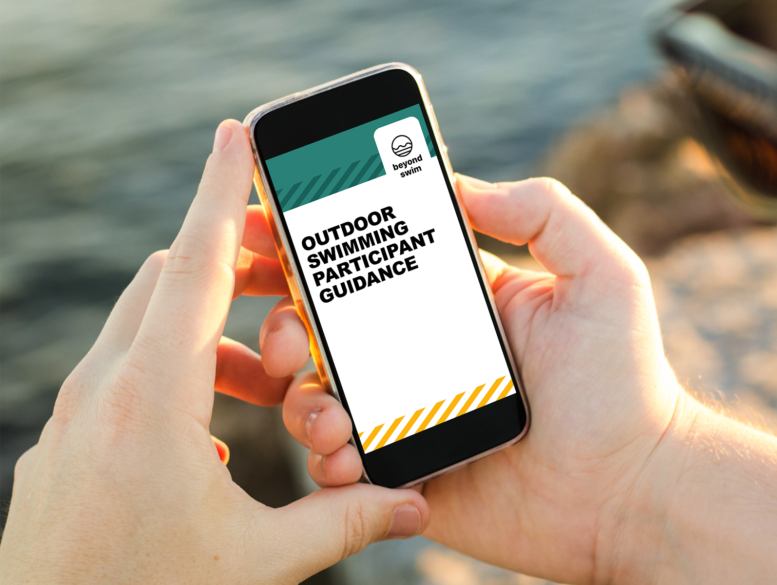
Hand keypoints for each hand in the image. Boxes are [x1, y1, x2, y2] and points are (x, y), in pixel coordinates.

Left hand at [0, 120, 428, 583]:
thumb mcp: (258, 560)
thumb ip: (345, 520)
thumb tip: (416, 504)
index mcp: (152, 400)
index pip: (194, 265)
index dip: (222, 192)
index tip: (239, 133)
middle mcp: (101, 392)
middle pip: (170, 282)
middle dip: (236, 268)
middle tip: (293, 288)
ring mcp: (72, 417)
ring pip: (145, 330)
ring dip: (210, 334)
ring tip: (269, 383)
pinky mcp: (62, 445)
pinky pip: (120, 374)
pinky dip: (173, 373)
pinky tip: (211, 439)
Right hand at [277, 176, 685, 582]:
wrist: (631, 490)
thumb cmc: (625, 382)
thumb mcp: (602, 275)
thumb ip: (543, 212)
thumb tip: (461, 183)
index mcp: (458, 304)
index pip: (373, 263)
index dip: (315, 244)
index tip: (265, 224)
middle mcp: (424, 356)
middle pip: (324, 328)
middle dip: (281, 319)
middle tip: (281, 329)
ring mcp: (409, 417)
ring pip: (318, 396)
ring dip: (300, 396)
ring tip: (329, 408)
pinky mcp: (405, 476)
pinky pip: (339, 466)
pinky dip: (325, 459)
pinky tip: (348, 455)